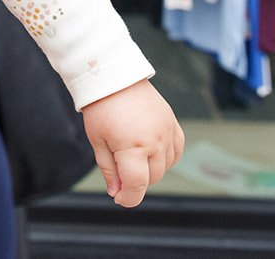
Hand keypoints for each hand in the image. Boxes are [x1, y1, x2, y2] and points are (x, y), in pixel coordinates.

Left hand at [80, 79, 184, 206]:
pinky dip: (166, 157)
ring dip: (150, 169)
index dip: (128, 198)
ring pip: (165, 166)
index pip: (137, 185)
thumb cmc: (101, 107)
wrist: (114, 76)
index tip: (120, 198)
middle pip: (152, 178)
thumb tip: (117, 191)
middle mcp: (155, 141)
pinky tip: (151, 151)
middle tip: (119, 170)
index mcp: (133, 147)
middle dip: (136, 181)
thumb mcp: (97, 141)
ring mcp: (167, 132)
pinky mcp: (173, 123)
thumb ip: (109, 169)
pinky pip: (176, 151)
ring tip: (131, 153)